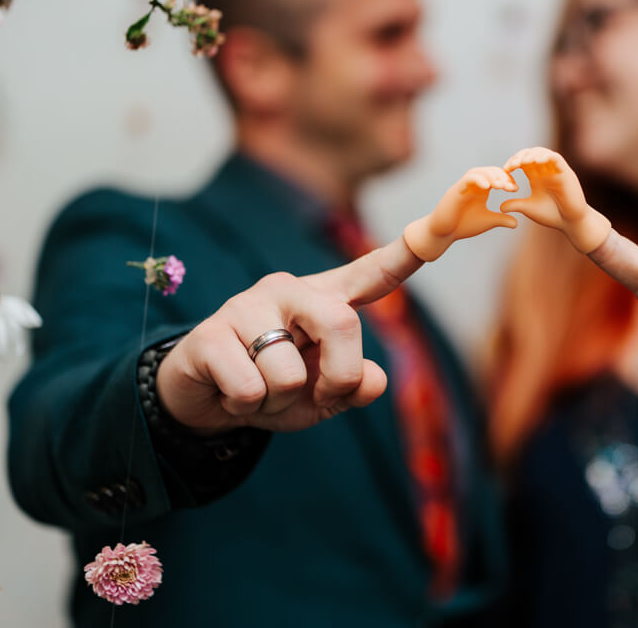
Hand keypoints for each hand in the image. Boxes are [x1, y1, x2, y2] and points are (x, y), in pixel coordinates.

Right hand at [157, 238, 422, 433]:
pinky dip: (246, 406)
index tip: (433, 231)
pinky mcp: (210, 333)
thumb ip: (355, 387)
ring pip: (288, 373)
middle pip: (342, 324)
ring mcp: (247, 306)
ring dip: (277, 402)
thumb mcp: (323, 396)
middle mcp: (288, 290)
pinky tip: (231, 392)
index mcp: (325, 300)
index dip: (404, 256)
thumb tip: (374, 381)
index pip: (371, 273)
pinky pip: (250, 387)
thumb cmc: (273, 390)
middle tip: (314, 396)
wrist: (205, 402)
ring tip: (258, 390)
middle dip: (337, 377)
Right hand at [403, 167, 518, 260]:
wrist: (443, 232)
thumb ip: (501, 220)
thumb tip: (517, 223)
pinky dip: (477, 180)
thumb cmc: (463, 225)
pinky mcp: (456, 190)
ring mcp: (463, 186)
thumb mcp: (487, 221)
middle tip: (510, 187)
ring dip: (490, 176)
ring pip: (478, 172)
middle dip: (501, 176)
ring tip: (500, 185)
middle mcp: (473, 184)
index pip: (496, 177)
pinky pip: (467, 179)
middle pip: (489, 171)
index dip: (507, 180)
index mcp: (481, 189)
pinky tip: (487, 187)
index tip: (515, 189)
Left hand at [500, 147, 610, 252]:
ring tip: (523, 161)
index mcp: (536, 177)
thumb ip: (516, 205)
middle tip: (512, 165)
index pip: (523, 162)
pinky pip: (556, 159)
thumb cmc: (552, 215)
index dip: (513, 162)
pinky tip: (537, 161)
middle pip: (531, 154)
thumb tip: (500, 207)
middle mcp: (546, 170)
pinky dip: (546, 157)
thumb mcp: (529, 209)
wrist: (570, 222)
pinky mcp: (566, 172)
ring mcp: (556, 170)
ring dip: (532, 155)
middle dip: (520, 157)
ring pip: (543, 153)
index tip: (505, 170)